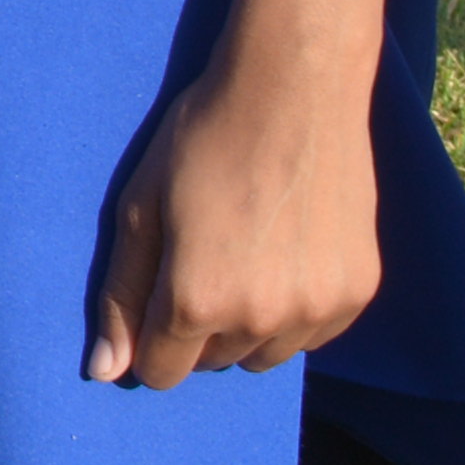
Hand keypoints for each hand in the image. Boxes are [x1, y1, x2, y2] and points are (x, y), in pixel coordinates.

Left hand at [87, 43, 381, 387]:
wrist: (295, 91)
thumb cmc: (203, 140)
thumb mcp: (139, 208)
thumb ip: (120, 296)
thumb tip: (105, 373)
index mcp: (197, 300)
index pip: (161, 372)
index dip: (149, 338)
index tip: (156, 294)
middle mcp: (261, 319)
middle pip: (213, 363)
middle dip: (197, 327)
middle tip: (200, 257)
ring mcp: (317, 310)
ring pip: (265, 355)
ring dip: (248, 325)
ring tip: (244, 254)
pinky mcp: (359, 294)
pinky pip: (313, 335)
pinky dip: (295, 311)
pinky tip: (286, 253)